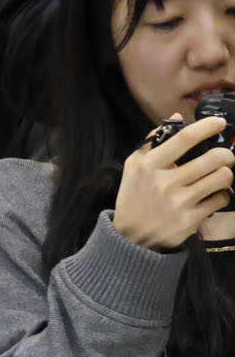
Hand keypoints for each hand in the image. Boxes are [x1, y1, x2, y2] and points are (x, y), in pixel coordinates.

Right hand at [115, 113, 234, 250]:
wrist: (130, 239)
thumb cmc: (134, 198)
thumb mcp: (133, 167)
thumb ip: (153, 141)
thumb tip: (177, 116)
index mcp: (148, 166)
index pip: (184, 138)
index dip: (207, 126)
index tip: (219, 123)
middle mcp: (163, 182)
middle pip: (214, 158)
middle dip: (226, 155)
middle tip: (223, 158)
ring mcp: (178, 202)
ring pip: (223, 177)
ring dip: (226, 174)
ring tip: (218, 176)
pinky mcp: (190, 219)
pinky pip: (221, 198)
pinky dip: (220, 196)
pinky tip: (210, 197)